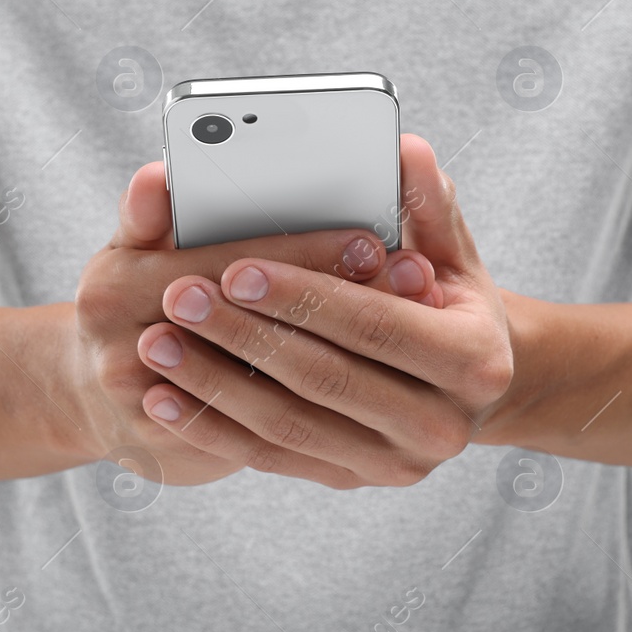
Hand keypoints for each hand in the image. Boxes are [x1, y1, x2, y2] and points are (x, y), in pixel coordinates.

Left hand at [136, 135, 513, 488]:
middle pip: (325, 378)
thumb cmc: (445, 297)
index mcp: (474, 360)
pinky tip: (165, 398)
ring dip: (214, 386)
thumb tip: (403, 150)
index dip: (303, 296)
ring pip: (290, 425)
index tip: (236, 270)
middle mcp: (441, 426)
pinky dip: (214, 428)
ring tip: (158, 344)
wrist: (464, 385)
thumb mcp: (449, 251)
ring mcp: (395, 464)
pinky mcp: (353, 480)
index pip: (375, 324)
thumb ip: (425, 204)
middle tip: (178, 299)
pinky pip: (273, 457)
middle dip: (245, 337)